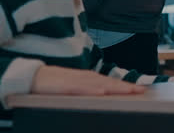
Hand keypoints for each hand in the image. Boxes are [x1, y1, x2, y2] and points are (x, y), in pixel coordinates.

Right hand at [31, 65, 145, 95]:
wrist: (31, 77)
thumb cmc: (53, 84)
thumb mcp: (73, 87)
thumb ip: (87, 90)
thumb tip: (102, 96)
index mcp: (88, 79)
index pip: (110, 82)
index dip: (125, 85)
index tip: (140, 89)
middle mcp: (85, 77)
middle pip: (109, 82)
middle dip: (126, 86)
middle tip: (142, 90)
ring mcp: (75, 80)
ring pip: (99, 84)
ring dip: (115, 87)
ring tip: (129, 91)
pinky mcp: (64, 85)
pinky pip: (80, 88)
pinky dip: (92, 89)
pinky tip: (102, 91)